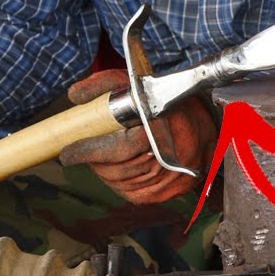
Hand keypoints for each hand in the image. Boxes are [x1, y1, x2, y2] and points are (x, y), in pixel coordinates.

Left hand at [58, 69, 215, 204]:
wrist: (207, 121)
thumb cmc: (164, 99)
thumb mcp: (135, 81)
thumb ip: (104, 84)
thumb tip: (75, 97)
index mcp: (163, 125)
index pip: (118, 148)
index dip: (89, 152)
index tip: (68, 153)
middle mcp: (172, 155)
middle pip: (117, 169)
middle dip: (93, 162)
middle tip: (79, 153)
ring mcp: (173, 177)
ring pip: (122, 183)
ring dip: (104, 172)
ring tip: (100, 157)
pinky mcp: (172, 190)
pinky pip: (134, 194)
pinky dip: (119, 183)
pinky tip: (117, 169)